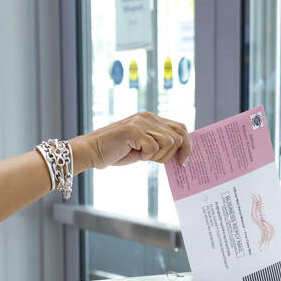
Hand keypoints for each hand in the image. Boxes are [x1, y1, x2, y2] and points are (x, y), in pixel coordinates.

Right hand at [75, 112, 190, 170]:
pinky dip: (147, 156)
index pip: (180, 128)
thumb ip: (159, 146)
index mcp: (151, 119)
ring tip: (144, 157)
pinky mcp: (134, 130)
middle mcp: (148, 117)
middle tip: (162, 162)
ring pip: (169, 142)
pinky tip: (136, 154)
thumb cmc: (116, 152)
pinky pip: (153, 147)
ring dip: (159, 156)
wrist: (92, 151)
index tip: (184, 161)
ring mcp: (141, 122)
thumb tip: (179, 155)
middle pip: (179, 135)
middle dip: (175, 153)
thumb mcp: (143, 148)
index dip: (187, 144)